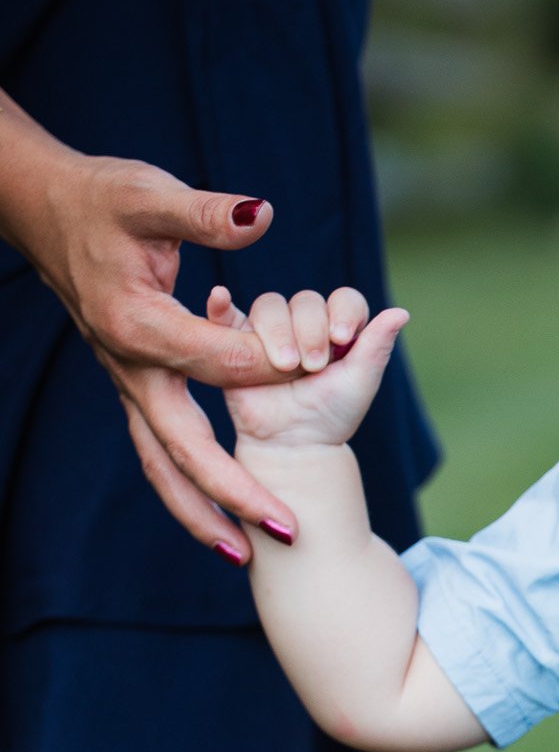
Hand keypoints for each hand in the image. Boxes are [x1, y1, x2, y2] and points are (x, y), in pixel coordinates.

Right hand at [0, 109, 303, 557]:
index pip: (215, 363)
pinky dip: (185, 490)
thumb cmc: (102, 200)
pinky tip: (217, 518)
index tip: (318, 377)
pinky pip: (157, 453)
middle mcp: (130, 368)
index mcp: (139, 326)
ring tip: (244, 555)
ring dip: (200, 513)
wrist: (47, 212)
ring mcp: (128, 384)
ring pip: (161, 465)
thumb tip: (259, 216)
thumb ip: (206, 214)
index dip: (269, 371)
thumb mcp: (152, 195)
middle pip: (183, 447)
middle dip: (234, 493)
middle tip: (285, 529)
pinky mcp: (131, 387)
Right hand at [217, 286, 409, 451]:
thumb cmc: (331, 415)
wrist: (293, 445)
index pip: (344, 299)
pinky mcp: (236, 338)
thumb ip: (377, 346)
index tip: (343, 339)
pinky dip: (220, 304)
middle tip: (313, 366)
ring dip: (278, 331)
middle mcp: (304, 322)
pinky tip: (221, 298)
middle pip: (306, 301)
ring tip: (286, 365)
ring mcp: (268, 329)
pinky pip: (224, 314)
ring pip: (270, 305)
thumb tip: (402, 312)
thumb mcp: (360, 382)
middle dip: (311, 330)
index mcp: (338, 326)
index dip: (344, 312)